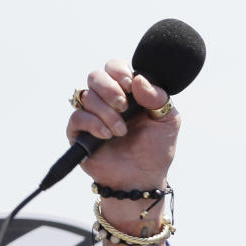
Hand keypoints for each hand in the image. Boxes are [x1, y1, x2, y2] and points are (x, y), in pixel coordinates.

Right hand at [67, 59, 179, 191]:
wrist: (144, 178)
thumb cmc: (156, 149)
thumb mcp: (168, 121)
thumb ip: (159, 98)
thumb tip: (138, 79)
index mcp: (128, 92)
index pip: (114, 67)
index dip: (119, 71)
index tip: (129, 85)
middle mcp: (107, 100)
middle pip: (96, 76)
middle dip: (110, 88)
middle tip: (124, 107)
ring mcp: (91, 115)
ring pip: (86, 95)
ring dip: (106, 112)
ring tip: (121, 131)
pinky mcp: (78, 132)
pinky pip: (77, 116)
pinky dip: (94, 124)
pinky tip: (107, 135)